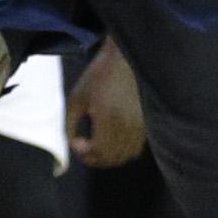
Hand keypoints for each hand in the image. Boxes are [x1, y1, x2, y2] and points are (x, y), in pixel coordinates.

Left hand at [67, 42, 145, 167]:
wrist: (124, 60)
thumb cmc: (97, 77)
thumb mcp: (76, 99)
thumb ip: (71, 125)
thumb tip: (74, 145)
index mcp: (108, 117)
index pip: (99, 151)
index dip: (85, 153)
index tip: (77, 142)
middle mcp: (127, 124)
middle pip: (113, 158)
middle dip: (95, 158)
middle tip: (84, 148)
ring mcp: (140, 125)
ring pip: (126, 155)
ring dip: (110, 156)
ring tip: (97, 145)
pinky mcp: (146, 124)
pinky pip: (136, 148)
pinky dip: (123, 150)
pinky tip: (112, 140)